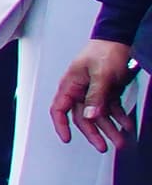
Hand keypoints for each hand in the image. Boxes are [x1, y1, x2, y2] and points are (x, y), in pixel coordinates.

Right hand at [52, 37, 136, 151]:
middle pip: (83, 117)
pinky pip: (111, 108)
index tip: (67, 138)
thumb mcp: (101, 74)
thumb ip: (95, 96)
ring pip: (99, 115)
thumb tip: (89, 116)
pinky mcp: (108, 90)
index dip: (61, 125)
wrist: (122, 38)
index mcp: (71, 85)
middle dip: (94, 132)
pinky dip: (119, 117)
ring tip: (120, 140)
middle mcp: (81, 90)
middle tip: (103, 146)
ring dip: (110, 128)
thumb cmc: (105, 50)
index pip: (59, 109)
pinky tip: (126, 124)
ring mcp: (95, 91)